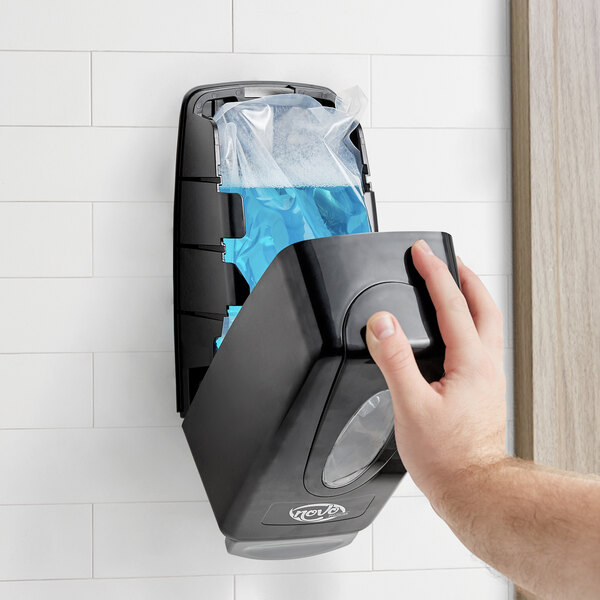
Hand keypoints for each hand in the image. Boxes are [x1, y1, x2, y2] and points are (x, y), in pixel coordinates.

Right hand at [366, 240, 506, 505]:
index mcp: (470, 361)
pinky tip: (451, 330)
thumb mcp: (411, 405)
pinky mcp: (482, 389)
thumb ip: (395, 360)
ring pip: (486, 322)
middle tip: (446, 259)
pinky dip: (468, 321)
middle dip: (463, 277)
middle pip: (483, 305)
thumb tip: (383, 323)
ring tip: (451, 284)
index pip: (452, 303)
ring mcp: (487, 377)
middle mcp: (485, 365)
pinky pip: (480, 341)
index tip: (421, 252)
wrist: (471, 487)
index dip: (434, 273)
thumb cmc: (446, 456)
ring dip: (469, 297)